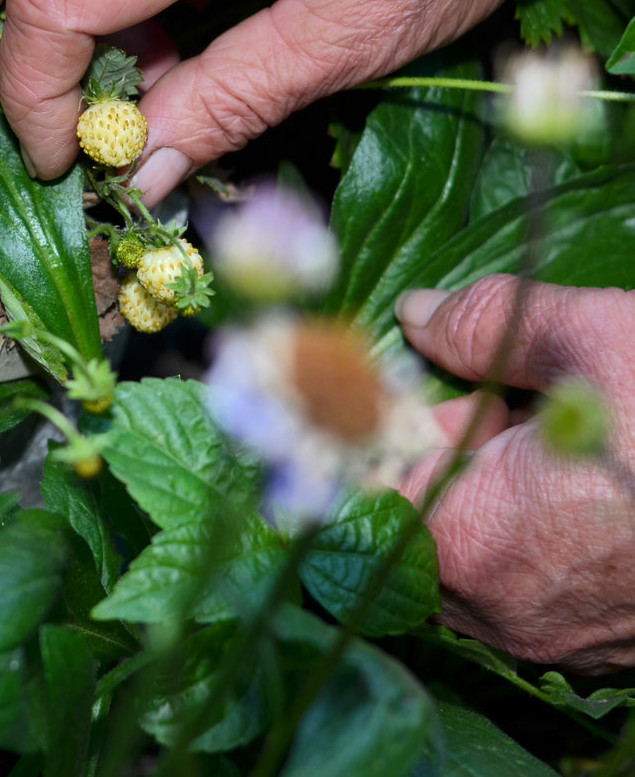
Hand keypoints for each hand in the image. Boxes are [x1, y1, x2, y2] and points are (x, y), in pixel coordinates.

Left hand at [397, 274, 634, 673]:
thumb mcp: (594, 340)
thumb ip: (487, 325)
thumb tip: (420, 314)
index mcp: (462, 539)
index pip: (362, 480)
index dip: (378, 420)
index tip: (409, 379)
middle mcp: (490, 608)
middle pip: (417, 514)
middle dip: (444, 448)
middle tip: (501, 398)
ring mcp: (547, 638)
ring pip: (475, 548)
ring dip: (492, 487)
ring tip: (555, 432)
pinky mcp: (599, 646)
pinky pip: (531, 580)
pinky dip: (539, 527)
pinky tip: (592, 482)